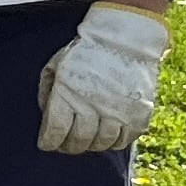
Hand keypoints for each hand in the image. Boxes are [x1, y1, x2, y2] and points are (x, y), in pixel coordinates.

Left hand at [37, 2, 169, 153]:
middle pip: (79, 141)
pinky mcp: (139, 114)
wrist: (125, 39)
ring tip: (88, 138)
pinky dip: (114, 142)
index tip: (47, 144)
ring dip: (92, 145)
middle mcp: (93, 106)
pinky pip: (124, 141)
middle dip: (69, 146)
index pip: (55, 131)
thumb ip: (47, 92)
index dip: (49, 142)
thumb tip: (47, 118)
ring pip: (102, 143)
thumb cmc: (85, 53)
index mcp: (68, 94)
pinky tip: (108, 134)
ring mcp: (119, 111)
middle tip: (67, 143)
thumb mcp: (55, 66)